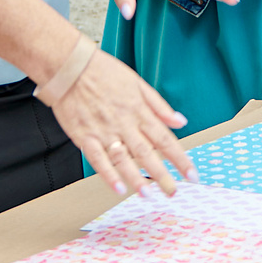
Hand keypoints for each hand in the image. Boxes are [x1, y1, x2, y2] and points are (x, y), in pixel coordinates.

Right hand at [42, 47, 195, 195]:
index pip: (164, 138)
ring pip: (123, 159)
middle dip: (162, 175)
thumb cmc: (103, 71)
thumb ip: (159, 105)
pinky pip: (97, 160)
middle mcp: (124, 123)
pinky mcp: (84, 137)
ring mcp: (103, 131)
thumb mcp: (137, 83)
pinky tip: (118, 189)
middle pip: (147, 153)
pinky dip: (108, 175)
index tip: (192, 174)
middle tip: (173, 192)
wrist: (69, 66)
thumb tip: (180, 120)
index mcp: (138, 110)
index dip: (179, 158)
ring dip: (137, 179)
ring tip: (149, 195)